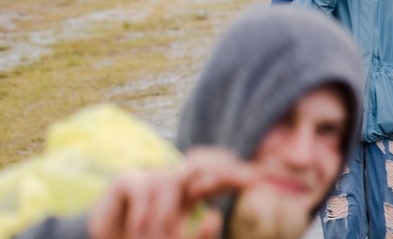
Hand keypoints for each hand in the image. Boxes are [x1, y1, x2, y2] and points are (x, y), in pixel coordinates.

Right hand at [87, 147, 256, 238]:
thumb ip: (199, 238)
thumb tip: (214, 215)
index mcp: (189, 195)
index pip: (216, 179)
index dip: (235, 176)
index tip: (258, 179)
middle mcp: (173, 183)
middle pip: (203, 166)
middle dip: (224, 171)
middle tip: (245, 179)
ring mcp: (151, 178)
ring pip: (172, 186)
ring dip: (165, 220)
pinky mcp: (128, 180)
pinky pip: (145, 190)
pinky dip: (144, 215)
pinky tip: (136, 231)